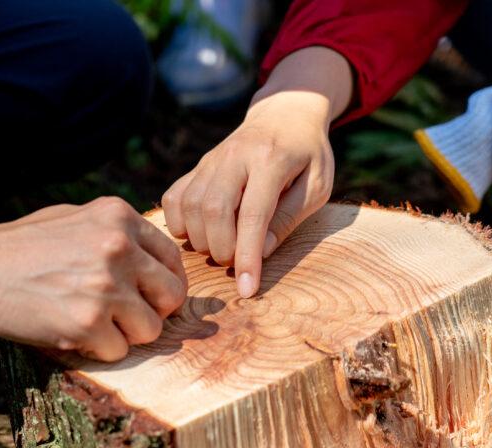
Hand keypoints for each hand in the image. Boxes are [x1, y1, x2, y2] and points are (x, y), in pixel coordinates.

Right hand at [0, 198, 187, 359]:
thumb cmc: (22, 246)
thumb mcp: (76, 219)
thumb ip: (118, 235)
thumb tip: (159, 266)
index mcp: (120, 217)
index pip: (173, 261)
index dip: (162, 285)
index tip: (143, 296)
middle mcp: (118, 247)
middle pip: (172, 297)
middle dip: (151, 312)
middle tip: (123, 317)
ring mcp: (104, 286)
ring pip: (149, 330)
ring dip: (124, 335)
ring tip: (90, 323)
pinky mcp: (87, 323)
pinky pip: (118, 351)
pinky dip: (97, 350)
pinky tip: (69, 332)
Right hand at [161, 47, 351, 297]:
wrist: (285, 113)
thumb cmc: (308, 155)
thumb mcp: (317, 186)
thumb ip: (288, 217)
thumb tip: (260, 253)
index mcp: (271, 158)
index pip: (253, 215)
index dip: (248, 257)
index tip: (247, 290)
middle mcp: (235, 156)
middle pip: (213, 210)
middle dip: (223, 249)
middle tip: (239, 260)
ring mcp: (210, 160)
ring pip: (189, 206)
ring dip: (202, 240)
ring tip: (224, 246)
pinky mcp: (197, 166)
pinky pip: (174, 198)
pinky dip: (180, 224)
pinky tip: (200, 233)